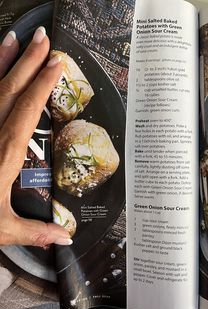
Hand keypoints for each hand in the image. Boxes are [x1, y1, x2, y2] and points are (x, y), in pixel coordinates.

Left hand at [0, 27, 71, 247]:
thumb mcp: (2, 229)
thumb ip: (36, 232)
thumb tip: (67, 238)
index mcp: (5, 152)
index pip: (29, 108)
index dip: (44, 84)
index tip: (58, 64)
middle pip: (12, 89)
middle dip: (31, 62)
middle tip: (46, 39)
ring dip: (5, 59)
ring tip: (19, 37)